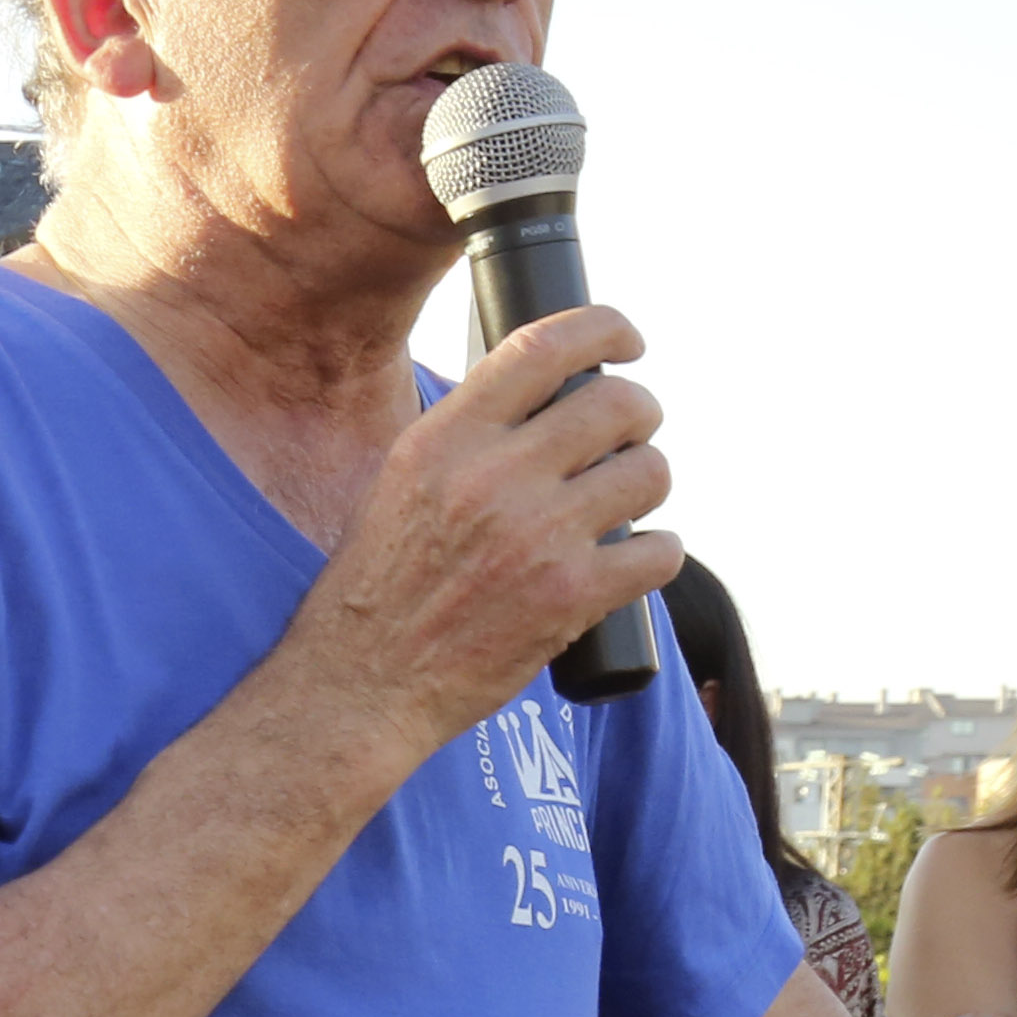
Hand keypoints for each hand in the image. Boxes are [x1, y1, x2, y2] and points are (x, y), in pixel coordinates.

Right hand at [288, 305, 679, 762]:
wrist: (356, 687)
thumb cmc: (377, 590)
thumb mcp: (397, 486)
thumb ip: (463, 438)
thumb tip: (542, 396)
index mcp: (442, 440)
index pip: (546, 346)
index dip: (606, 328)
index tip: (626, 341)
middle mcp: (490, 479)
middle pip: (618, 404)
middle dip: (639, 415)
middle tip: (628, 437)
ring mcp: (536, 538)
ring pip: (650, 473)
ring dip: (647, 484)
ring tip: (620, 507)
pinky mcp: (571, 597)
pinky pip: (660, 551)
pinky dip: (656, 555)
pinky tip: (629, 563)